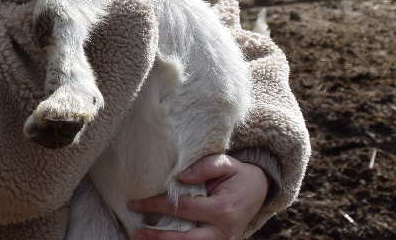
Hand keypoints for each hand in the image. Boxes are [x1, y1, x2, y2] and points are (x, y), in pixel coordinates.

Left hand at [129, 155, 268, 239]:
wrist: (259, 191)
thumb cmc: (238, 175)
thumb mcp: (226, 163)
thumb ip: (204, 166)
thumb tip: (180, 176)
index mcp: (222, 209)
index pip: (182, 209)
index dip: (157, 206)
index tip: (136, 203)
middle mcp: (222, 231)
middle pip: (185, 238)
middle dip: (159, 237)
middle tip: (136, 232)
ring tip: (142, 238)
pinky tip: (161, 238)